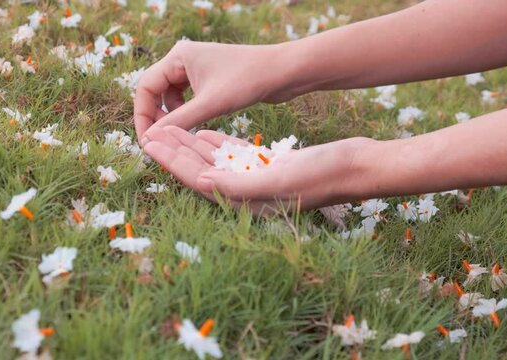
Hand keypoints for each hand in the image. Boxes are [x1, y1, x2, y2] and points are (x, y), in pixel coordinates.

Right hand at [134, 40, 296, 144]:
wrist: (283, 72)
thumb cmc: (247, 82)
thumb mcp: (209, 104)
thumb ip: (177, 122)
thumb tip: (148, 140)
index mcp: (178, 56)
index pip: (145, 88)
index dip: (142, 116)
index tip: (145, 141)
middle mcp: (184, 59)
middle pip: (155, 91)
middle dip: (155, 117)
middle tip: (159, 143)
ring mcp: (197, 68)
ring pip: (171, 97)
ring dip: (171, 117)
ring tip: (178, 137)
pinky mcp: (210, 79)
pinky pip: (187, 99)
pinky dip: (186, 114)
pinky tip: (193, 128)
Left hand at [142, 126, 381, 213]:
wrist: (357, 166)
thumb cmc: (323, 175)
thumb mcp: (280, 179)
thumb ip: (239, 184)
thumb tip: (201, 183)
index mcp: (247, 202)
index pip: (200, 182)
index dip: (173, 164)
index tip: (150, 145)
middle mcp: (248, 194)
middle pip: (202, 171)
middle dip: (175, 153)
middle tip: (149, 133)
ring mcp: (258, 179)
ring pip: (215, 162)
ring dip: (191, 145)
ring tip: (169, 128)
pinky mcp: (269, 165)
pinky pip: (235, 156)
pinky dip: (217, 144)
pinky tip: (202, 133)